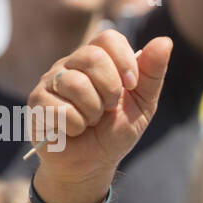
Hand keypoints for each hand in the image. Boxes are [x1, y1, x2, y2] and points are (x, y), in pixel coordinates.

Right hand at [27, 31, 171, 202]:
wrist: (93, 164)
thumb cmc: (116, 131)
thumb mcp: (143, 104)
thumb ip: (152, 73)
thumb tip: (165, 41)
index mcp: (97, 59)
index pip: (109, 38)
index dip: (125, 61)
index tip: (131, 86)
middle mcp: (70, 64)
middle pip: (92, 57)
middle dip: (110, 90)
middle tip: (108, 108)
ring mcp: (50, 82)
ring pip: (75, 83)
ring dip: (93, 112)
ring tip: (91, 121)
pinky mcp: (36, 103)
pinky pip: (60, 109)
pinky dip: (75, 126)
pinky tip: (73, 130)